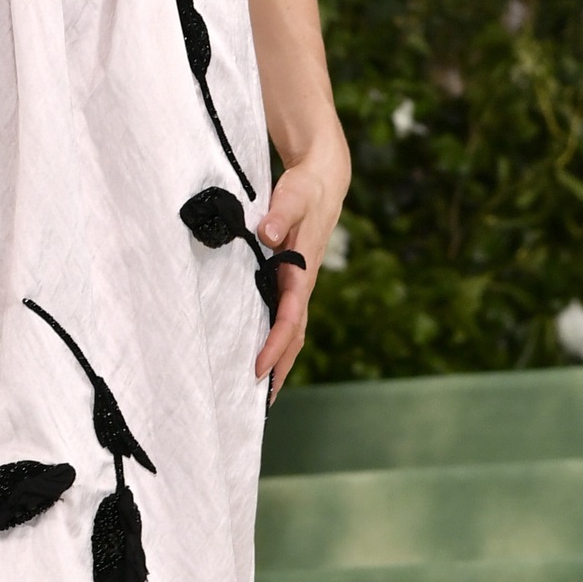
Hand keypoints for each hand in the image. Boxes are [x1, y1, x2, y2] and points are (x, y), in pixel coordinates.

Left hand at [256, 151, 347, 395]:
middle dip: (279, 367)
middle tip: (259, 401)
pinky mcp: (293, 279)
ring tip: (261, 390)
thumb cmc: (306, 188)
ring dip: (279, 359)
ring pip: (292, 330)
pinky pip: (286, 317)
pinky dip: (277, 339)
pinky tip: (262, 352)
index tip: (258, 369)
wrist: (324, 180)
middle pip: (294, 335)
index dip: (274, 345)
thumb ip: (280, 212)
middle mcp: (303, 283)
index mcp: (303, 270)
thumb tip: (268, 232)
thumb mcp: (293, 194)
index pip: (289, 317)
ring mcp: (299, 283)